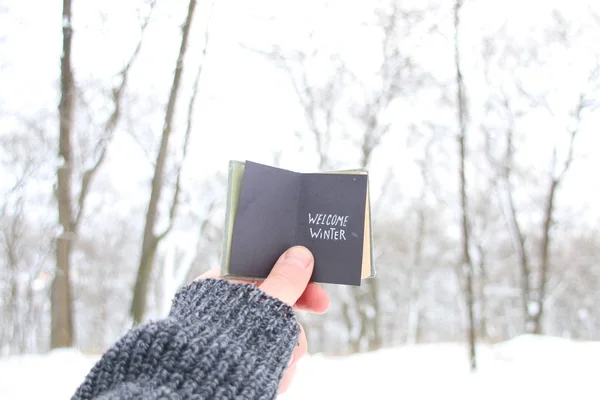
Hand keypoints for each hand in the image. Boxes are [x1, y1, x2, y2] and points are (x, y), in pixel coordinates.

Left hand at [197, 246, 328, 393]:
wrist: (198, 390)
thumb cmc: (223, 343)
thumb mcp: (262, 305)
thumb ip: (285, 280)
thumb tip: (300, 254)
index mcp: (221, 287)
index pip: (264, 274)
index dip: (295, 281)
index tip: (319, 297)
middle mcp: (225, 312)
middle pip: (275, 308)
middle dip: (292, 326)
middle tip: (310, 327)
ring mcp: (233, 339)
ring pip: (277, 337)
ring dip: (287, 351)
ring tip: (280, 364)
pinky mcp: (240, 362)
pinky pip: (270, 359)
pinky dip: (277, 368)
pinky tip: (274, 377)